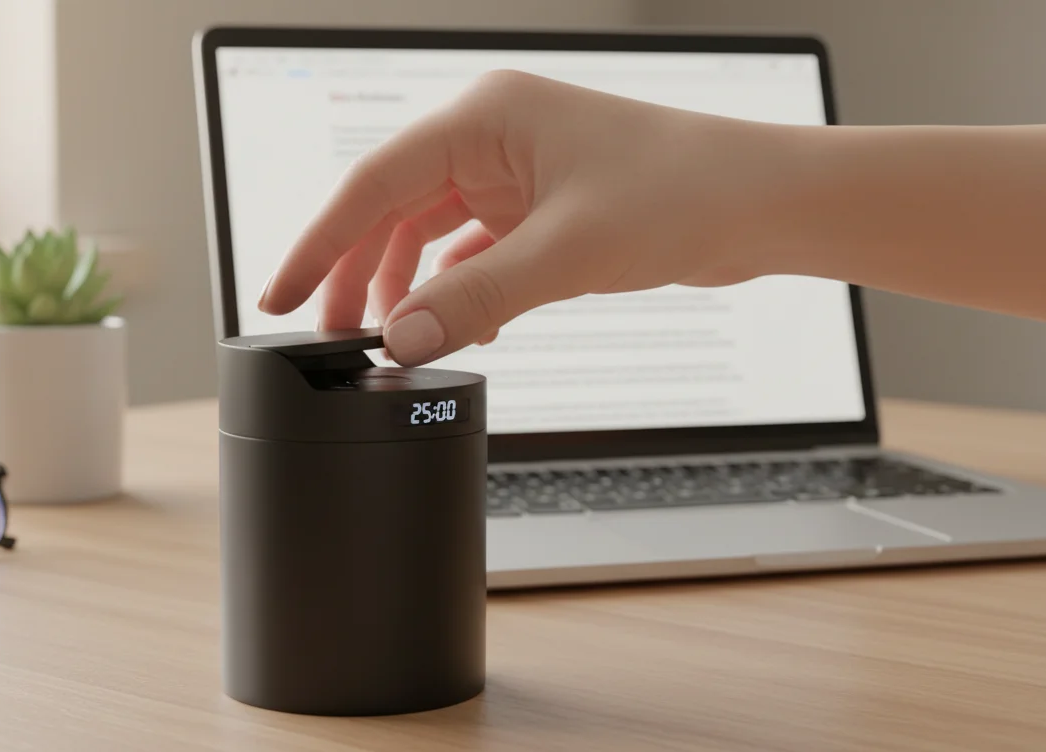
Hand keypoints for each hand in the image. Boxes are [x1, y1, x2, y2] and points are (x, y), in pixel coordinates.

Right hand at [256, 69, 792, 365]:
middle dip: (361, 275)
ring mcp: (513, 172)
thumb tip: (399, 338)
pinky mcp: (538, 208)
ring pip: (429, 234)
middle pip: (392, 210)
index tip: (281, 297)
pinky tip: (464, 327)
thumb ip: (474, 297)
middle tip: (334, 339)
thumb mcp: (566, 253)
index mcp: (483, 117)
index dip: (321, 244)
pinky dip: (460, 290)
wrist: (764, 202)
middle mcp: (490, 137)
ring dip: (409, 287)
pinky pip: (472, 252)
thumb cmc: (683, 192)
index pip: (373, 182)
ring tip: (393, 341)